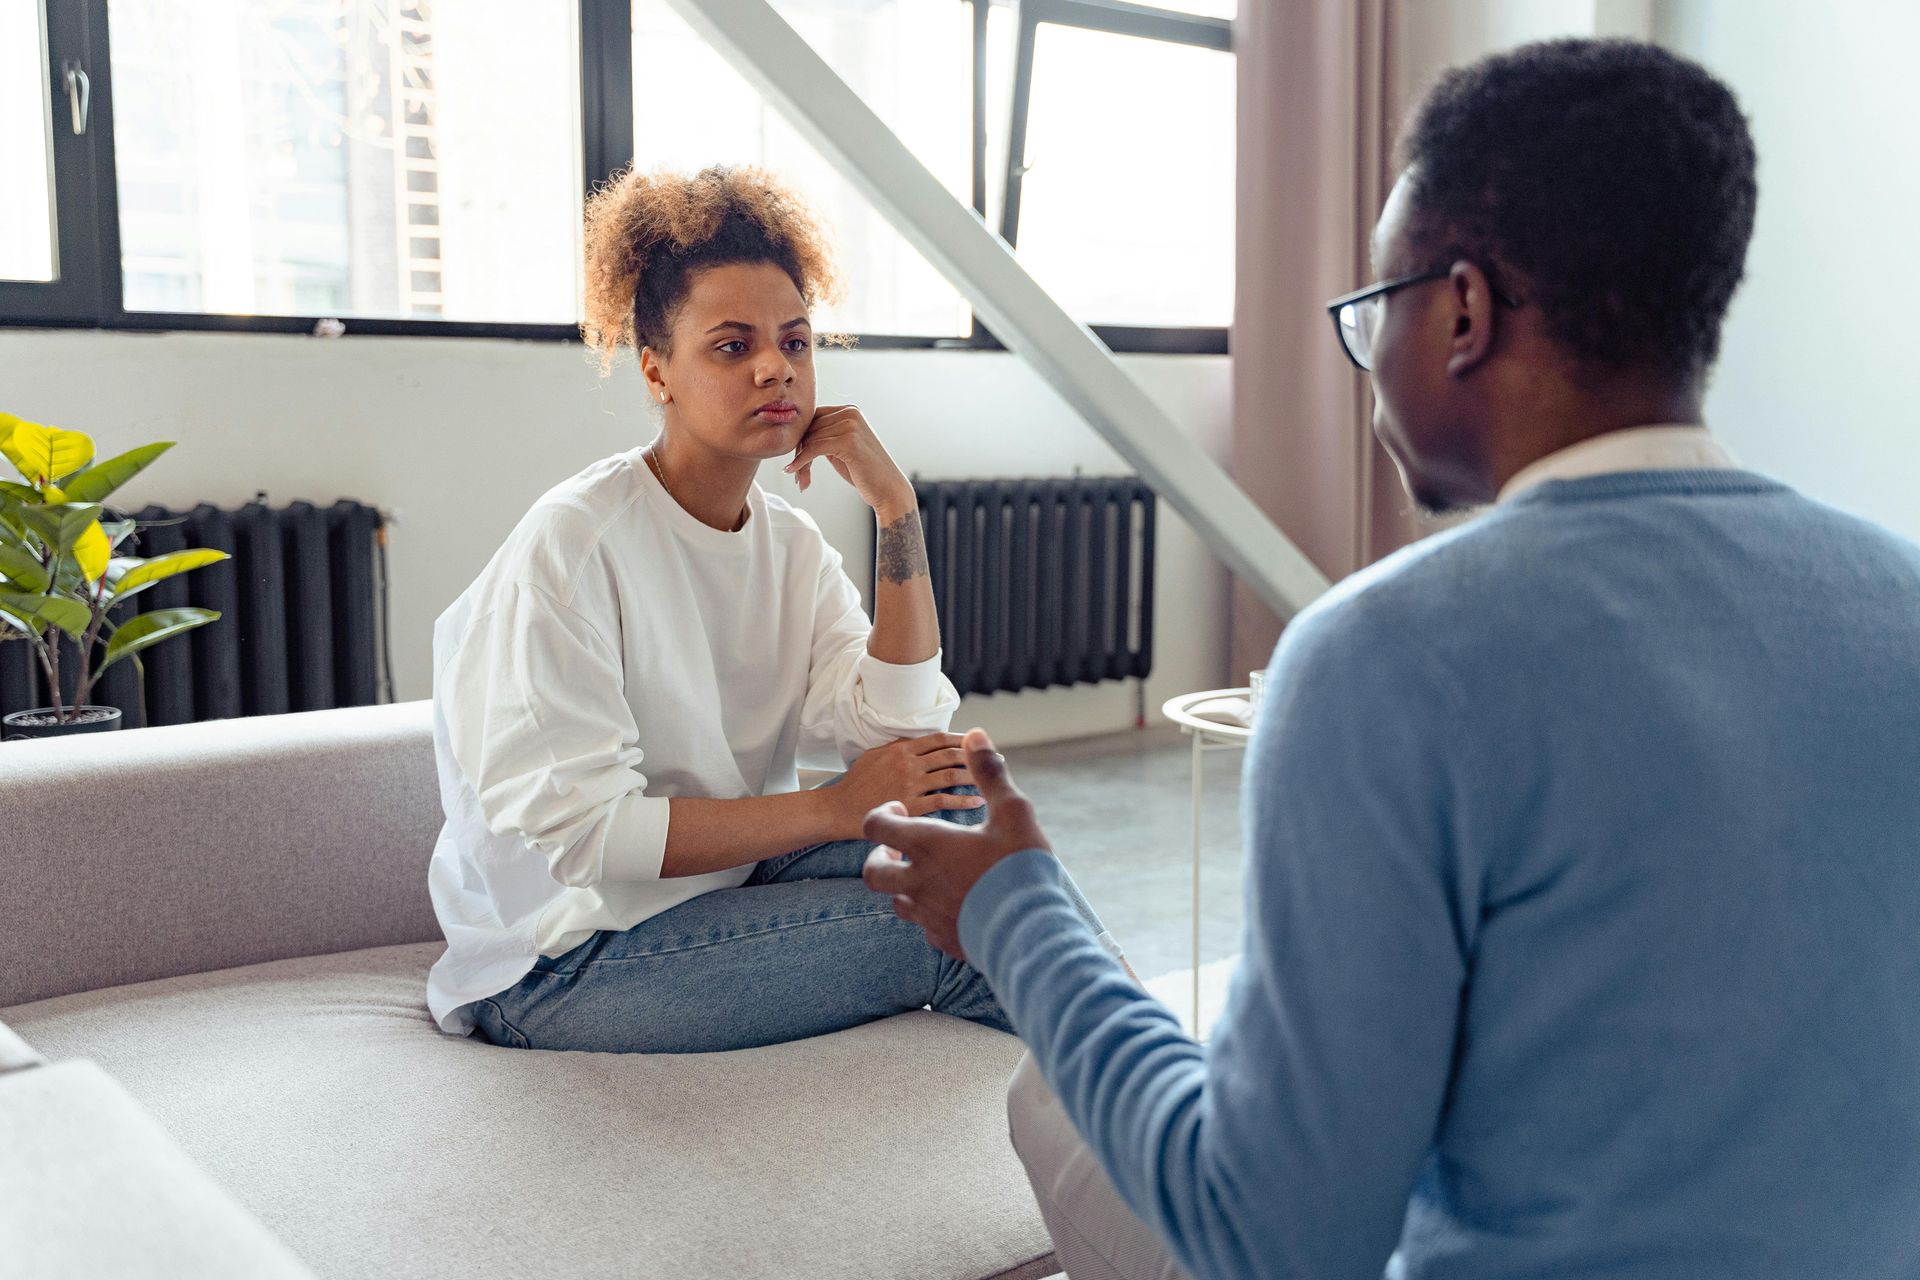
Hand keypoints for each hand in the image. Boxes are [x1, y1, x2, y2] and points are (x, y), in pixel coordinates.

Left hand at [783, 404, 912, 516]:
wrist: (889, 490)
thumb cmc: (865, 472)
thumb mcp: (842, 447)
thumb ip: (825, 436)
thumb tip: (797, 435)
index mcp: (850, 411)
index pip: (813, 417)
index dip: (801, 439)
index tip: (796, 460)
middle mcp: (850, 413)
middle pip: (809, 428)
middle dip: (799, 452)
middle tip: (797, 476)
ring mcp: (851, 425)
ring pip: (810, 440)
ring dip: (800, 462)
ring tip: (801, 481)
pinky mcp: (849, 441)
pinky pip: (814, 449)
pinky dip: (801, 461)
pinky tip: (793, 472)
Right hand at [832, 732, 983, 836]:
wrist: (838, 808)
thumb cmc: (856, 783)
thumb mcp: (875, 755)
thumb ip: (899, 748)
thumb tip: (921, 744)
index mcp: (902, 748)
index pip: (939, 738)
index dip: (963, 739)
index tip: (980, 742)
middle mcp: (909, 763)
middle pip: (950, 754)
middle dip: (977, 756)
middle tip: (999, 759)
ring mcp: (910, 784)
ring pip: (951, 775)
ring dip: (976, 777)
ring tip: (992, 781)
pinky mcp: (910, 806)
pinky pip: (943, 800)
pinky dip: (964, 800)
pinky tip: (978, 801)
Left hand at [861, 728, 1049, 960]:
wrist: (1032, 931)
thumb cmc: (1020, 866)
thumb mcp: (1012, 811)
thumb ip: (989, 773)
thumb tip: (975, 735)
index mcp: (928, 846)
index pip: (877, 826)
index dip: (881, 814)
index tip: (900, 810)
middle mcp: (918, 882)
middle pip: (873, 872)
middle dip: (880, 856)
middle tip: (899, 848)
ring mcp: (928, 915)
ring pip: (896, 901)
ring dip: (904, 886)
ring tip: (928, 876)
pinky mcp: (943, 940)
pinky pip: (924, 927)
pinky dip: (930, 915)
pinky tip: (951, 907)